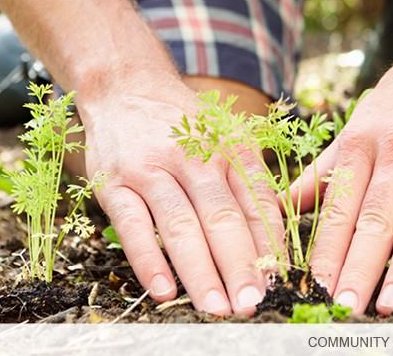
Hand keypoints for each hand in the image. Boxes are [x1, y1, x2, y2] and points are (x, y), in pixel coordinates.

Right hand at [80, 75, 282, 315]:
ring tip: (216, 306)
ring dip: (200, 271)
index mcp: (229, 148)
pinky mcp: (114, 183)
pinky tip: (164, 290)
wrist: (125, 85)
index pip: (256, 201)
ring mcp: (151, 170)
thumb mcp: (225, 138)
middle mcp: (193, 157)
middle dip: (239, 265)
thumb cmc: (184, 124)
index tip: (278, 281)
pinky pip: (133, 226)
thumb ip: (248, 184)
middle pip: (222, 218)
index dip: (269, 245)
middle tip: (252, 303)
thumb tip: (273, 245)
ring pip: (180, 226)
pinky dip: (149, 260)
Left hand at [291, 42, 392, 314]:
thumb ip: (327, 168)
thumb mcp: (361, 123)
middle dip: (358, 265)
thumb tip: (283, 205)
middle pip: (374, 215)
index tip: (313, 289)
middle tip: (345, 307)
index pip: (339, 205)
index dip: (327, 250)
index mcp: (362, 141)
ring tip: (389, 301)